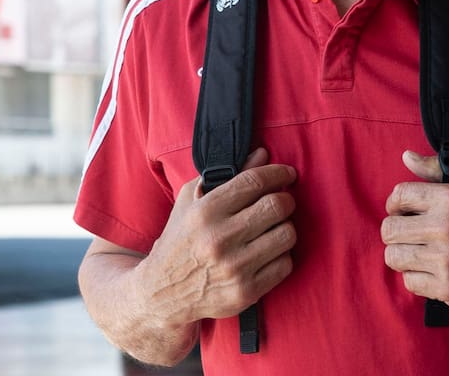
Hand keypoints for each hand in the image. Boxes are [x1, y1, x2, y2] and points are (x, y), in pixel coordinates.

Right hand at [135, 147, 296, 326]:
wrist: (161, 293)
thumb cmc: (179, 241)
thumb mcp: (191, 201)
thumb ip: (227, 175)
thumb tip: (262, 155)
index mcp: (205, 211)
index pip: (255, 182)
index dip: (278, 173)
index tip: (288, 174)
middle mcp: (219, 239)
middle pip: (277, 206)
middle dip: (286, 199)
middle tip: (282, 201)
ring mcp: (234, 268)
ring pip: (287, 234)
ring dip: (285, 227)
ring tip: (273, 227)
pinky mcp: (245, 292)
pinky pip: (285, 265)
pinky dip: (282, 255)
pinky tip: (268, 252)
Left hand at [381, 150, 448, 310]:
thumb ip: (437, 169)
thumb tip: (406, 157)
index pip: (399, 196)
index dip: (395, 203)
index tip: (402, 210)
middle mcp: (444, 228)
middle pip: (390, 229)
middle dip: (396, 230)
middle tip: (408, 233)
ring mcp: (445, 260)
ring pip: (395, 257)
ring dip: (402, 254)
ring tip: (416, 252)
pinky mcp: (448, 287)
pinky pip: (410, 282)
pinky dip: (416, 277)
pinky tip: (430, 270)